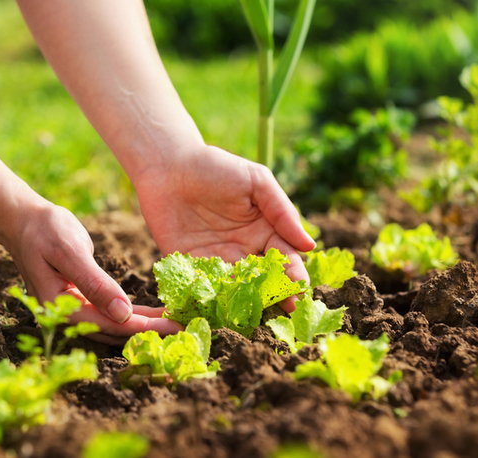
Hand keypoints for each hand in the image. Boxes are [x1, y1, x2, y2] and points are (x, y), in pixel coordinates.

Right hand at [0, 201, 182, 343]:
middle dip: (151, 332)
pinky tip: (155, 313)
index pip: (112, 325)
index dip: (146, 328)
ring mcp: (74, 310)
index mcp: (62, 309)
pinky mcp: (81, 301)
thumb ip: (95, 284)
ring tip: (177, 322)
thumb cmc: (44, 230)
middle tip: (186, 329)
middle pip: (116, 331)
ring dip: (145, 326)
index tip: (175, 327)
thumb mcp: (70, 252)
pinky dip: (133, 314)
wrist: (22, 220)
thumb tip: (123, 315)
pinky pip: (111, 313)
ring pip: (115, 326)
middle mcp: (67, 317)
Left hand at [135, 145, 316, 310]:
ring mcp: (216, 260)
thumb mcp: (256, 182)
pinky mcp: (188, 265)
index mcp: (264, 231)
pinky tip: (221, 306)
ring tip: (257, 311)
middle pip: (263, 278)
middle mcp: (243, 250)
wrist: (168, 165)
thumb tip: (309, 245)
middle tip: (286, 307)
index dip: (293, 271)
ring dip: (246, 300)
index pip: (284, 256)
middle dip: (275, 293)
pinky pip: (203, 285)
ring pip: (236, 286)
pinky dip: (212, 297)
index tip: (300, 286)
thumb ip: (282, 211)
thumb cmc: (216, 167)